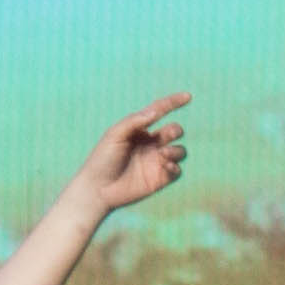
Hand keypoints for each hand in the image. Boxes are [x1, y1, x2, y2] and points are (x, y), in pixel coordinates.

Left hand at [68, 93, 193, 221]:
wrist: (97, 188)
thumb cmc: (102, 158)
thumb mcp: (114, 134)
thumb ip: (134, 121)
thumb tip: (156, 111)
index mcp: (140, 130)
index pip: (159, 112)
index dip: (173, 103)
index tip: (187, 96)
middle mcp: (151, 144)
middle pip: (173, 131)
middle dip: (175, 130)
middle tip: (169, 134)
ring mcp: (156, 161)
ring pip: (179, 151)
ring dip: (176, 150)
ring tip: (164, 154)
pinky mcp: (159, 179)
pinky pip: (177, 171)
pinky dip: (175, 167)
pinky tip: (166, 166)